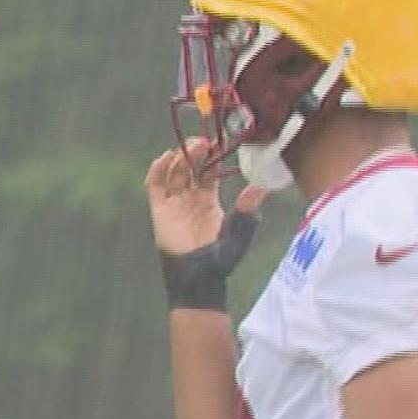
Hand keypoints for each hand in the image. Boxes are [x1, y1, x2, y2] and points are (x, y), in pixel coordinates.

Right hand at [145, 139, 264, 255]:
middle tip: (207, 140)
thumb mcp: (239, 230)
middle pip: (190, 166)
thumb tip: (262, 187)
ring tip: (195, 146)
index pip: (209, 170)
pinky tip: (167, 157)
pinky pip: (155, 185)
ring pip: (174, 171)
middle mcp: (190, 197)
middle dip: (197, 151)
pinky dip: (158, 170)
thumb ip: (248, 209)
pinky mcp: (160, 209)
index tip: (222, 139)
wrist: (200, 279)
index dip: (213, 155)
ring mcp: (174, 202)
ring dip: (182, 156)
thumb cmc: (221, 259)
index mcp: (209, 199)